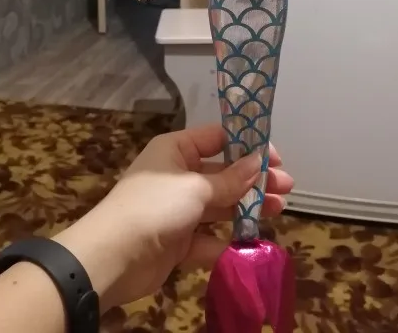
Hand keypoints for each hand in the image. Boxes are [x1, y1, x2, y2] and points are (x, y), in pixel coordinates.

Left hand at [57, 124, 293, 311]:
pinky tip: (250, 242)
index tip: (275, 157)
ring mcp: (178, 209)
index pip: (218, 139)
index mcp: (176, 150)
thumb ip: (230, 179)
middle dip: (254, 180)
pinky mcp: (178, 241)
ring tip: (278, 210)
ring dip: (247, 208)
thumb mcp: (196, 187)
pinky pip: (209, 237)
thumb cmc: (154, 207)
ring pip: (220, 205)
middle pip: (224, 173)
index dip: (247, 146)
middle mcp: (178, 175)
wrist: (112, 258)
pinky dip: (227, 240)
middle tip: (286, 187)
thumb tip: (259, 162)